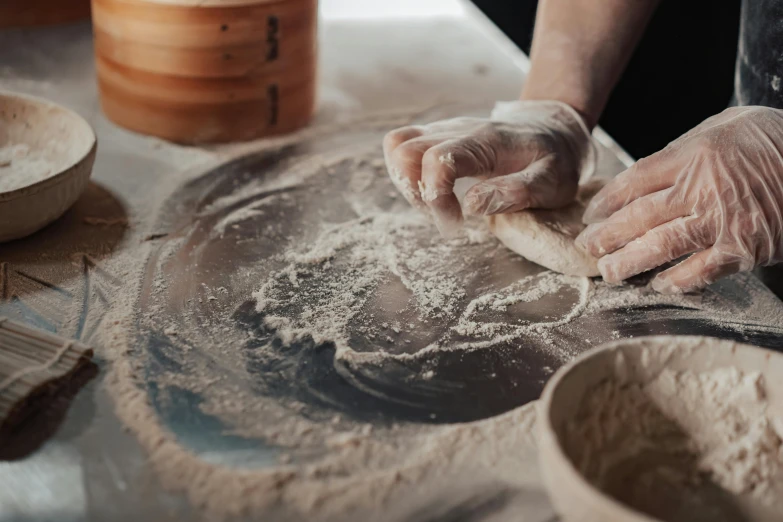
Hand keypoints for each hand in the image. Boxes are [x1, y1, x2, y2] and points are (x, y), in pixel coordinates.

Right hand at [382, 100, 595, 235]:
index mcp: (485, 141)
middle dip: (416, 192)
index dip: (436, 196)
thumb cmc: (554, 160)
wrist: (552, 129)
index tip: (455, 223)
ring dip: (409, 183)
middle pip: (404, 150)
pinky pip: (403, 147)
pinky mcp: (437, 136)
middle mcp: (457, 130)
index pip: (437, 159)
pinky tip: (436, 192)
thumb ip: (516, 192)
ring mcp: (444, 130)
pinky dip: (409, 175)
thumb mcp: (552, 182)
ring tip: (439, 204)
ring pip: (398, 147)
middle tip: (446, 215)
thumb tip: (472, 204)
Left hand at [577, 106, 782, 293]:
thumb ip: (683, 151)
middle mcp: (701, 189)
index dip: (607, 202)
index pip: (634, 182)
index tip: (591, 215)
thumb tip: (646, 174)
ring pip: (661, 246)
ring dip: (629, 262)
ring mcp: (722, 221)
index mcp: (692, 156)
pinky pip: (701, 270)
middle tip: (587, 248)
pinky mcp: (744, 248)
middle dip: (607, 235)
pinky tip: (658, 284)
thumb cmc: (773, 138)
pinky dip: (677, 280)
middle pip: (638, 216)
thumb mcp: (723, 126)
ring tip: (609, 272)